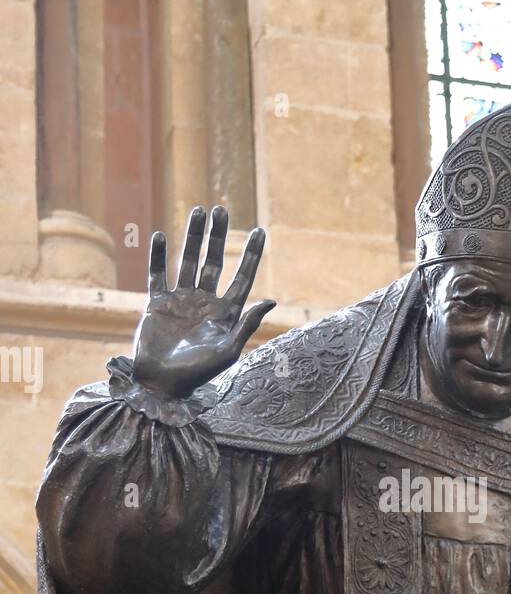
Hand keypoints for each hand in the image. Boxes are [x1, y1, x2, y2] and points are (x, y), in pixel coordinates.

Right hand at [132, 206, 275, 398]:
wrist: (162, 384)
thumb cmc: (197, 373)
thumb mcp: (228, 351)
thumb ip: (247, 324)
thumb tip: (270, 300)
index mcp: (225, 313)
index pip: (242, 277)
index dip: (250, 254)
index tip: (259, 230)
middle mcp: (204, 302)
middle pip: (214, 261)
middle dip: (218, 236)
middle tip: (220, 209)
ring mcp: (180, 300)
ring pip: (188, 261)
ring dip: (192, 237)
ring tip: (198, 211)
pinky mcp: (157, 303)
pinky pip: (157, 274)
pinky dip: (157, 255)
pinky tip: (159, 235)